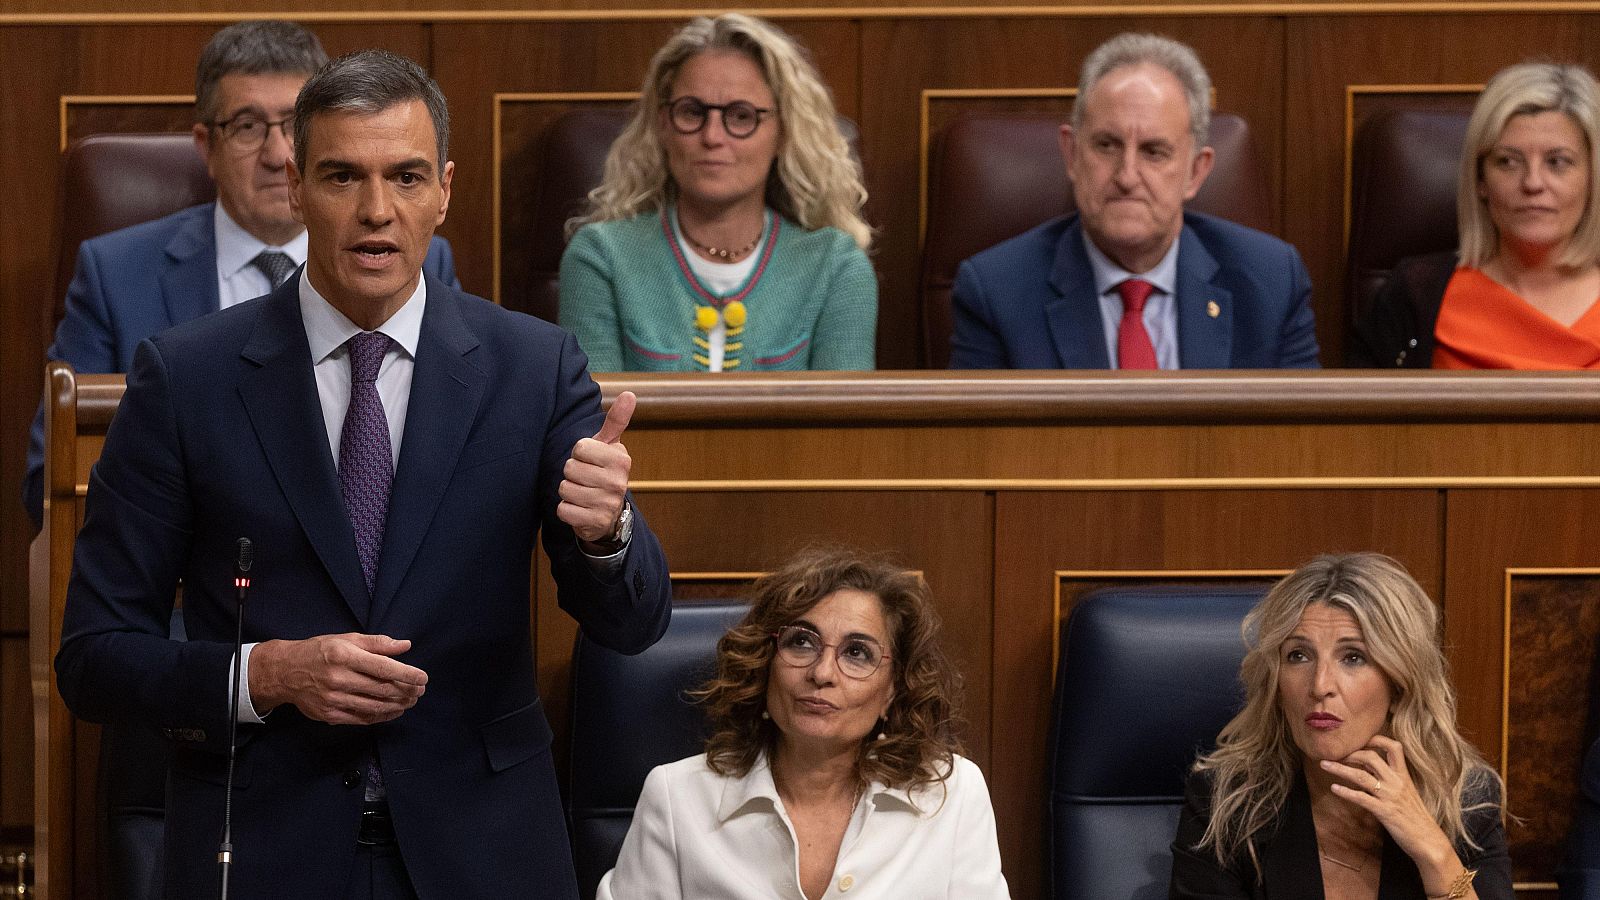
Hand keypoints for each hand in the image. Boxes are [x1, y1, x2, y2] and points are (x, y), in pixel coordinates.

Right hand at [248, 633, 428, 725]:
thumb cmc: (320, 651)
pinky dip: (381, 716)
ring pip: (374, 706)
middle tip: (420, 691)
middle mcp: (338, 678)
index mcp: (344, 656)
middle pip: (381, 689)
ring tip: (411, 701)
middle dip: (406, 691)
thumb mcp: (346, 639)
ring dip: (397, 705)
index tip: (423, 678)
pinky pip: (361, 718)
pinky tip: (393, 711)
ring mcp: (333, 699)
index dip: (408, 674)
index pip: (384, 668)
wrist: (285, 672)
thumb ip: (377, 643)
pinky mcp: (329, 714)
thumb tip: (405, 646)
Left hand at [558, 390, 634, 544]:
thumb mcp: (609, 446)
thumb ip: (616, 420)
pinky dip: (566, 510)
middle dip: (572, 474)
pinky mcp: (595, 522)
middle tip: (585, 479)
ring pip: (564, 489)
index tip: (590, 461)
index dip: (579, 454)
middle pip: (569, 468)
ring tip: (582, 493)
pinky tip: (580, 509)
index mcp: (621, 459)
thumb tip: (629, 394)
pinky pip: (563, 510)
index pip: (579, 447)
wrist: (609, 513)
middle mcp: (617, 482)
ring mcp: (607, 503)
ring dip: (568, 492)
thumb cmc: (603, 471)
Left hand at [1323, 736, 1470, 894]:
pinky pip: (1361, 798)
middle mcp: (1397, 782)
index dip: (1376, 740)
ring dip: (1340, 769)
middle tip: (1336, 755)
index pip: (1394, 747)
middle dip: (1350, 753)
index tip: (1359, 740)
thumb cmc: (1417, 817)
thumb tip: (1370, 768)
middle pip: (1371, 757)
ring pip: (1361, 776)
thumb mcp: (1407, 792)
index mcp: (1404, 776)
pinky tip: (1334, 788)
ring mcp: (1390, 796)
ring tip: (1324, 765)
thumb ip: (1391, 779)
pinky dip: (1346, 792)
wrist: (1429, 840)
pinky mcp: (1384, 812)